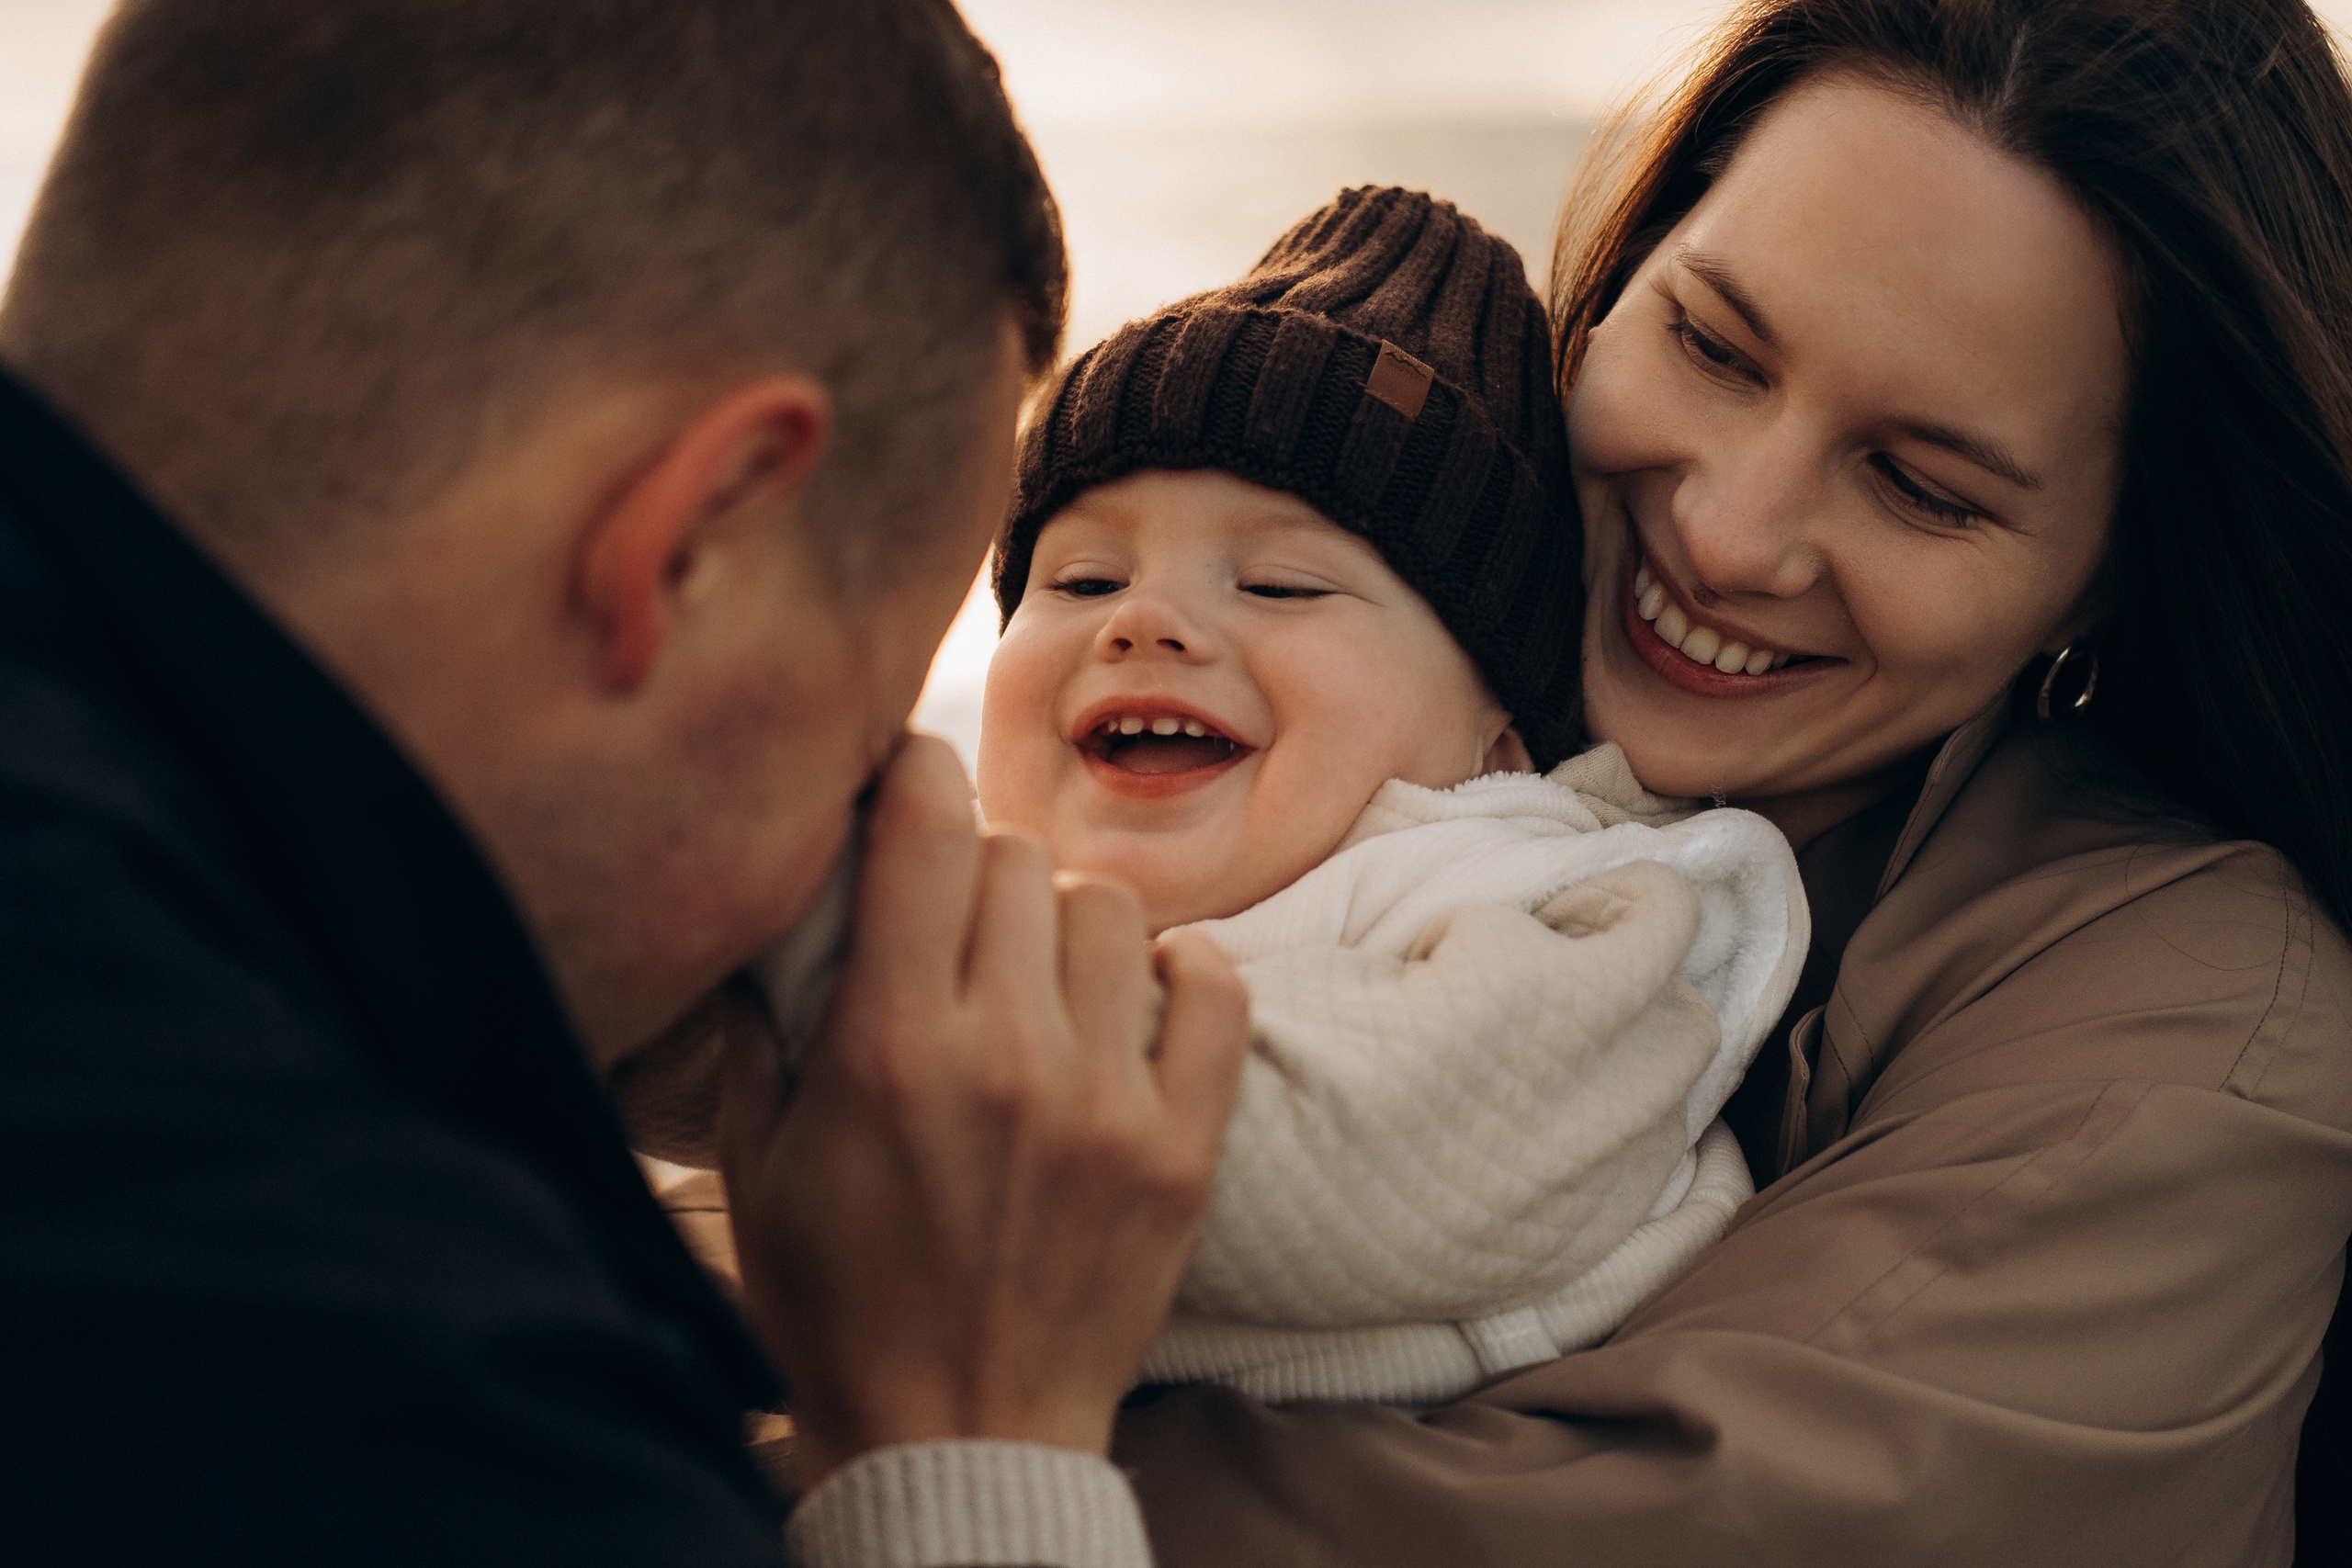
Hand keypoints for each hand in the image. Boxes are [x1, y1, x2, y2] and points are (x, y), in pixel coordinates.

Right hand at [718, 734, 1247, 1485]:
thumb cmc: (841, 1305)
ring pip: (1110, 907)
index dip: (912, 771)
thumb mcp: (759, 1165)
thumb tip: (780, 900)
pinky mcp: (1182, 1148)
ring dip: (1066, 921)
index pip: (924, 826)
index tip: (905, 781)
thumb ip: (763, 1021)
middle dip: (975, 864)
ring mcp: (1107, 1101)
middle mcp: (1005, 1057)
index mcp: (888, 1049)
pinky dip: (1180, 970)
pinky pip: (1215, 987)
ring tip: (1041, 973)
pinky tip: (1136, 998)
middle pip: (1014, 857)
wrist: (959, 1439)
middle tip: (958, 917)